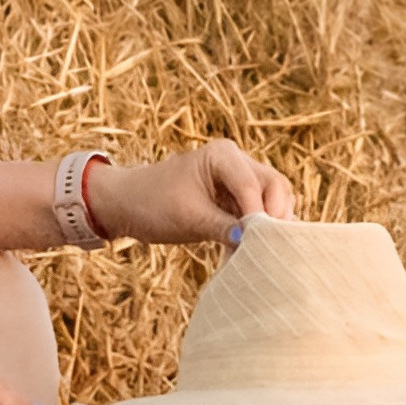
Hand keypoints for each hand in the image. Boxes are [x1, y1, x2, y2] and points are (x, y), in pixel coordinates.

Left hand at [86, 139, 294, 245]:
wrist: (128, 204)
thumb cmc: (152, 204)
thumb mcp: (188, 219)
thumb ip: (224, 228)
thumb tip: (253, 243)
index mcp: (222, 155)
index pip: (252, 184)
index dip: (260, 214)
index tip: (260, 241)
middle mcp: (236, 160)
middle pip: (274, 185)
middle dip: (276, 215)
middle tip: (273, 246)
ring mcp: (239, 177)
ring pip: (274, 197)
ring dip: (273, 222)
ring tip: (268, 250)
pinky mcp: (238, 196)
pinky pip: (262, 209)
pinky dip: (263, 227)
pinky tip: (259, 248)